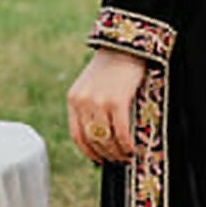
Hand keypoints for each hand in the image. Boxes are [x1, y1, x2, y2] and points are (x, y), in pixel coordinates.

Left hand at [67, 49, 146, 164]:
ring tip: (125, 157)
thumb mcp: (91, 85)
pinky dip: (126, 145)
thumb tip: (99, 135)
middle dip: (105, 155)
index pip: (76, 135)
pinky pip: (120, 132)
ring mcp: (99, 102)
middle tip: (116, 161)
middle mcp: (83, 102)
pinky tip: (132, 149)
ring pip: (106, 139)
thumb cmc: (111, 66)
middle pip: (92, 140)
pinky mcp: (117, 101)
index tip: (98, 160)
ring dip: (116, 152)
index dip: (88, 152)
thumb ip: (90, 106)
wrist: (124, 45)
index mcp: (73, 99)